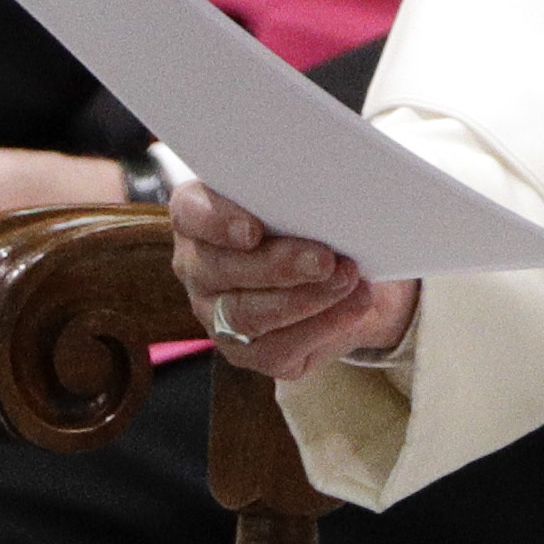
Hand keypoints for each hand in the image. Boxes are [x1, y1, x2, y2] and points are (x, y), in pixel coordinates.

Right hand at [170, 183, 418, 382]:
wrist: (346, 272)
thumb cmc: (315, 222)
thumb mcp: (305, 199)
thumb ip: (300, 194)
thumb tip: (327, 192)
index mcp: (201, 216)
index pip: (190, 212)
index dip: (216, 222)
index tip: (252, 230)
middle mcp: (200, 267)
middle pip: (223, 269)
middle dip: (279, 265)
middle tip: (326, 259)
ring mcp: (217, 314)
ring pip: (247, 314)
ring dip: (305, 298)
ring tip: (348, 279)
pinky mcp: (247, 351)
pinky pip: (276, 348)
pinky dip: (322, 325)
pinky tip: (353, 305)